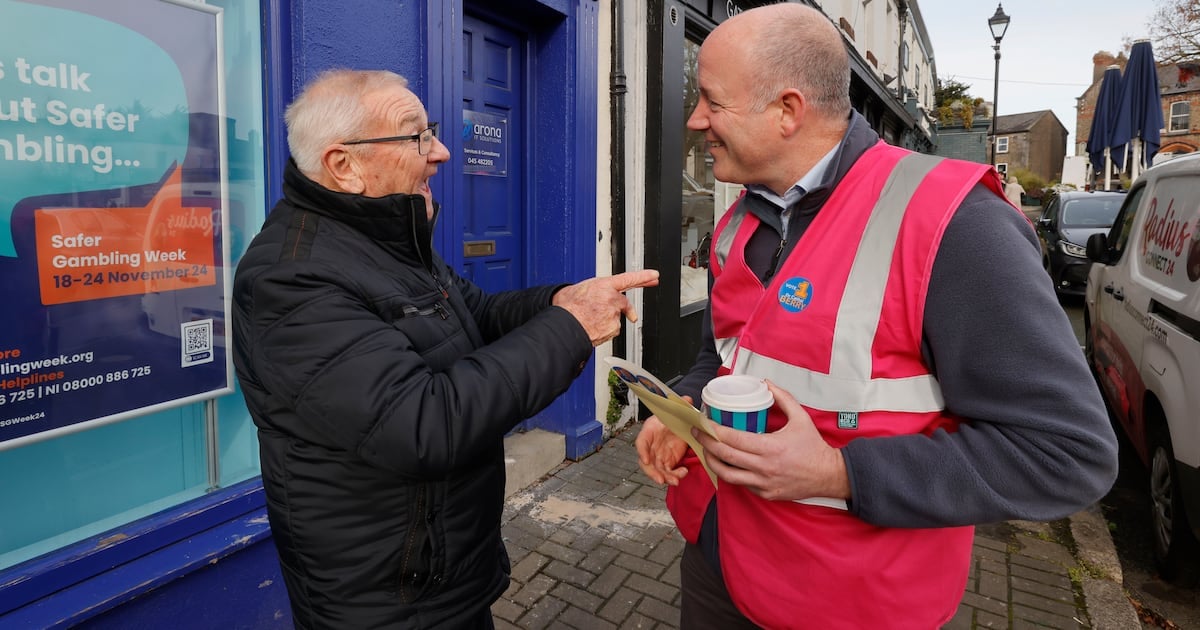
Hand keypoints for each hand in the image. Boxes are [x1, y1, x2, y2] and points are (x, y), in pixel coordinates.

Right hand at [553, 270, 659, 345]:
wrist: (565, 325)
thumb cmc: (568, 308)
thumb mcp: (578, 290)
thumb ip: (593, 291)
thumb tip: (592, 295)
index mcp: (604, 285)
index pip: (628, 278)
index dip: (643, 276)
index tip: (654, 275)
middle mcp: (612, 299)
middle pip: (625, 303)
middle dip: (627, 309)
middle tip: (628, 314)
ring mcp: (614, 314)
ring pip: (615, 318)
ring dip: (607, 320)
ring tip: (590, 321)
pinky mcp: (614, 328)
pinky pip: (611, 330)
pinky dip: (604, 330)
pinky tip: (592, 328)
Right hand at [635, 403, 689, 485]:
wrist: (676, 423)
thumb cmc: (670, 417)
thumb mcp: (674, 410)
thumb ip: (680, 406)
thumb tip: (687, 400)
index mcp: (649, 431)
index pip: (641, 442)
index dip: (642, 451)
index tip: (645, 459)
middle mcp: (651, 446)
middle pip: (647, 462)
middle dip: (652, 472)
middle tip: (660, 479)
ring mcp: (659, 455)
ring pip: (657, 470)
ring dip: (665, 477)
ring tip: (675, 481)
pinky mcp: (668, 462)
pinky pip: (669, 472)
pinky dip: (675, 475)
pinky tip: (683, 473)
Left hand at [692, 381, 849, 501]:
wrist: (828, 475)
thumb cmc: (813, 446)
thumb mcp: (801, 417)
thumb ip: (783, 398)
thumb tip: (765, 383)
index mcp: (771, 447)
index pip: (734, 439)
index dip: (714, 431)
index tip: (704, 423)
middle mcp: (764, 467)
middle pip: (725, 457)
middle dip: (706, 444)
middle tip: (698, 433)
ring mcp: (764, 483)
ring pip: (728, 475)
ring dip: (713, 462)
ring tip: (706, 450)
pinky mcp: (765, 494)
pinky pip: (741, 484)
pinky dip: (731, 473)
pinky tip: (726, 463)